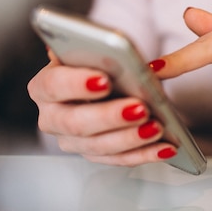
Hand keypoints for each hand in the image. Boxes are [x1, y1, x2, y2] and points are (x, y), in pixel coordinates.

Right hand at [27, 52, 176, 165]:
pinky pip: (119, 159)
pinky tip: (165, 146)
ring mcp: (72, 141)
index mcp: (45, 85)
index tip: (104, 80)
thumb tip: (131, 56)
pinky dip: (145, 153)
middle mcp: (52, 116)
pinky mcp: (95, 155)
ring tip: (157, 127)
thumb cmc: (99, 64)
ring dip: (131, 138)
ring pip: (98, 146)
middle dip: (110, 116)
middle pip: (75, 123)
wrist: (106, 81)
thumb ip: (103, 51)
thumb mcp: (98, 51)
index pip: (52, 84)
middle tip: (140, 108)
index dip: (76, 84)